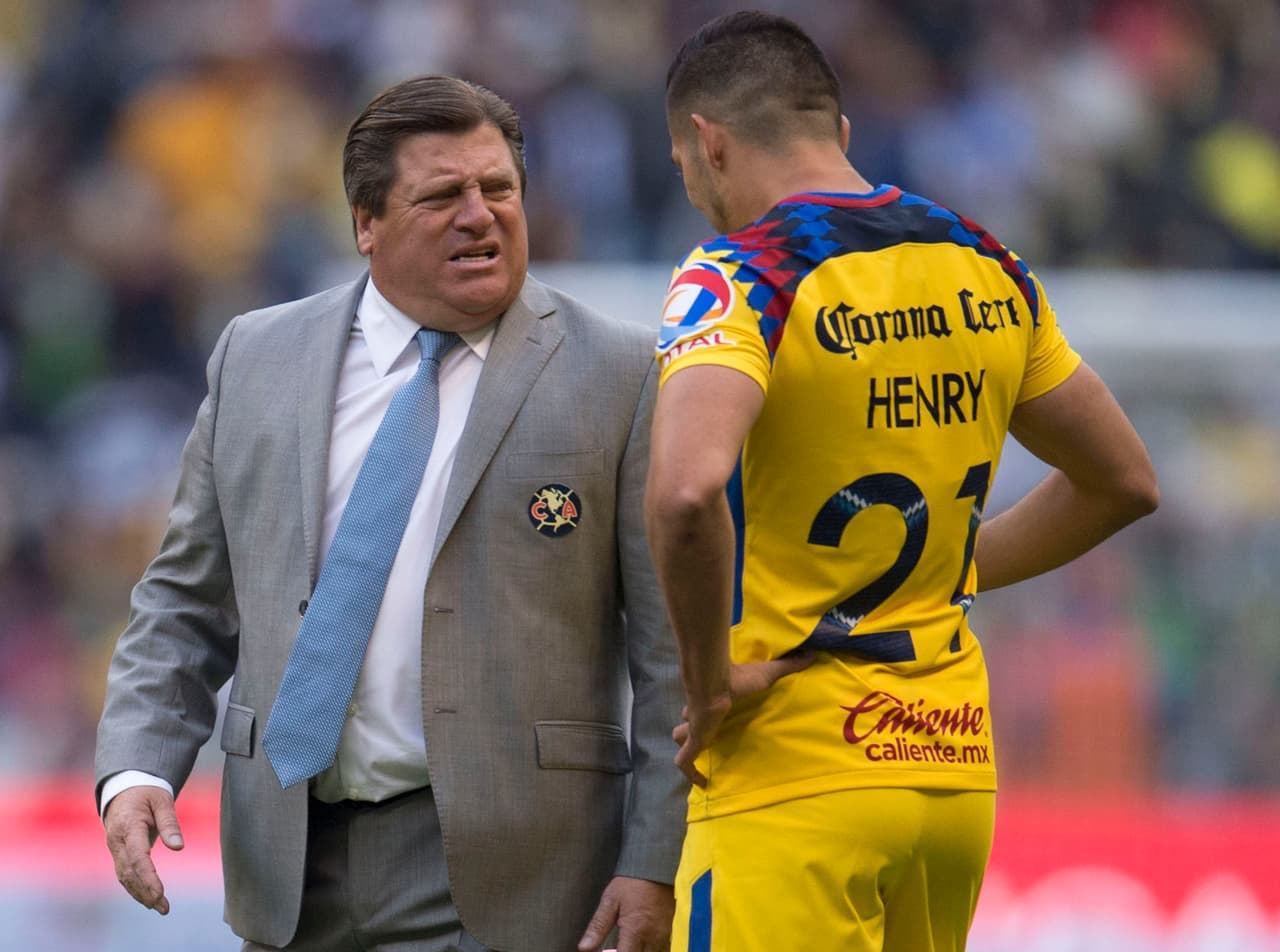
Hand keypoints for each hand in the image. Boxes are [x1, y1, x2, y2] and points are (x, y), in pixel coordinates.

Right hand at [103, 785, 184, 914]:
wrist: (124, 790)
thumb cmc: (146, 793)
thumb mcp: (162, 800)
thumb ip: (170, 823)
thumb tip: (179, 847)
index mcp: (128, 825)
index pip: (137, 856)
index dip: (147, 876)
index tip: (159, 892)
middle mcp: (117, 840)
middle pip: (129, 871)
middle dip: (145, 891)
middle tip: (163, 907)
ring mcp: (115, 848)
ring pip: (125, 876)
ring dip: (140, 894)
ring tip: (161, 908)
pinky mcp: (118, 853)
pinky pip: (125, 874)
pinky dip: (135, 888)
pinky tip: (149, 900)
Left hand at [577, 875, 673, 951]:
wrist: (656, 866)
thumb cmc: (632, 882)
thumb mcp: (610, 901)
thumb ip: (597, 927)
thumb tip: (584, 948)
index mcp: (635, 930)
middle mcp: (652, 936)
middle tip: (617, 947)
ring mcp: (664, 935)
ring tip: (629, 943)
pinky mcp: (671, 931)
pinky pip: (663, 949)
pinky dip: (651, 950)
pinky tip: (641, 942)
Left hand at [674, 655, 814, 786]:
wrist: (714, 681)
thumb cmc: (738, 677)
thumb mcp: (768, 673)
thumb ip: (787, 666)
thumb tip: (811, 654)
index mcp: (715, 699)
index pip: (705, 705)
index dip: (706, 711)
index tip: (715, 716)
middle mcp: (701, 714)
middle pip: (690, 721)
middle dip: (694, 729)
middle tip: (707, 740)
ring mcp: (695, 728)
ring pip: (680, 736)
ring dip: (685, 744)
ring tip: (698, 756)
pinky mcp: (694, 740)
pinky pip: (685, 762)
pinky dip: (691, 772)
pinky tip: (703, 784)